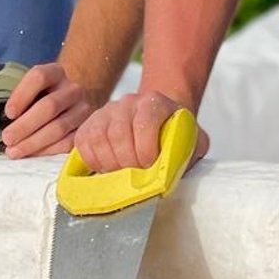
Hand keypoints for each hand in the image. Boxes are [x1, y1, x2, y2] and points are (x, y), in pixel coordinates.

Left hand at [0, 51, 95, 158]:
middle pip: (50, 106)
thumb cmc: (32, 94)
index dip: (22, 94)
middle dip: (26, 125)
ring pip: (60, 127)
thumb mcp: (12, 78)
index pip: (39, 76)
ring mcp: (82, 110)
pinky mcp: (84, 130)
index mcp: (54, 72)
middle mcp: (72, 89)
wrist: (65, 104)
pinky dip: (48, 150)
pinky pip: (69, 142)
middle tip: (6, 138)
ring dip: (34, 142)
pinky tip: (32, 154)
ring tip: (13, 151)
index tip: (8, 112)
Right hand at [74, 89, 209, 173]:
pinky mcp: (90, 122)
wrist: (157, 117)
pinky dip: (92, 160)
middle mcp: (128, 102)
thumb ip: (194, 150)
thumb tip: (177, 171)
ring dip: (109, 163)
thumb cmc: (174, 134)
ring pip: (98, 138)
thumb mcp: (194, 139)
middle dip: (127, 162)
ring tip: (122, 174)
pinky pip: (83, 142)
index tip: (150, 166)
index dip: (146, 150)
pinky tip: (106, 168)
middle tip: (135, 176)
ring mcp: (106, 111)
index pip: (144, 123)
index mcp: (155, 102)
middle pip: (118, 134)